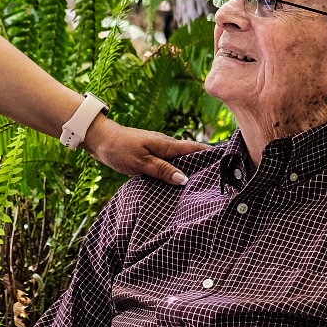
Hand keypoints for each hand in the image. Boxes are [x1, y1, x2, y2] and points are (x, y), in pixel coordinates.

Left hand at [85, 118, 209, 186]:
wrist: (98, 139)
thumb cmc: (119, 148)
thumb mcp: (141, 162)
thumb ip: (162, 170)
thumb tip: (184, 179)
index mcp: (166, 144)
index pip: (194, 148)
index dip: (211, 154)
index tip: (228, 162)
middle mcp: (165, 146)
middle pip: (190, 156)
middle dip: (203, 166)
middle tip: (219, 181)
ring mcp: (158, 151)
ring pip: (179, 161)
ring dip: (188, 171)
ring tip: (201, 187)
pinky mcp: (150, 157)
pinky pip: (168, 165)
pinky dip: (175, 173)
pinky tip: (177, 185)